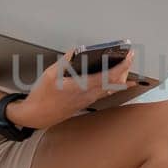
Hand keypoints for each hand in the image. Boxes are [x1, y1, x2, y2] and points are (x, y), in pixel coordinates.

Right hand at [9, 45, 135, 129]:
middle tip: (130, 57)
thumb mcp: (51, 74)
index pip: (109, 76)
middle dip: (125, 70)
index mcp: (82, 86)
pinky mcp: (85, 103)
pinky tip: (115, 84)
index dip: (122, 66)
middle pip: (115, 84)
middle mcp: (89, 95)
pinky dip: (113, 87)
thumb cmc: (42, 96)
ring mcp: (88, 100)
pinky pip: (104, 94)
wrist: (37, 115)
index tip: (129, 56)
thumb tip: (76, 51)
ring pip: (111, 90)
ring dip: (121, 79)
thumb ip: (66, 62)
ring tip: (126, 68)